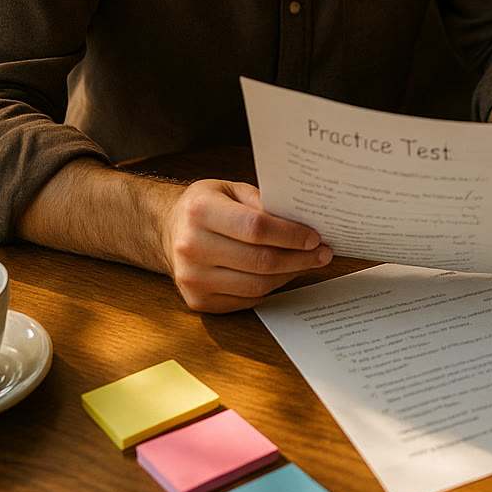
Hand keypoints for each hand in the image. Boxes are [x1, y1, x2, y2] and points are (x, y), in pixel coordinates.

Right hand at [160, 180, 332, 312]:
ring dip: (289, 275)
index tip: (315, 237)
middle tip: (322, 253)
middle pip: (260, 261)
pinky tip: (283, 275)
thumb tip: (303, 220)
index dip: (291, 235)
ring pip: (256, 285)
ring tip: (307, 263)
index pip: (256, 228)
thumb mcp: (231, 190)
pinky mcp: (197, 300)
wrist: (169, 229)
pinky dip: (271, 288)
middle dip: (299, 258)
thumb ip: (263, 202)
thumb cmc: (206, 206)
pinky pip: (246, 300)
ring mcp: (192, 278)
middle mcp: (192, 247)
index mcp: (201, 212)